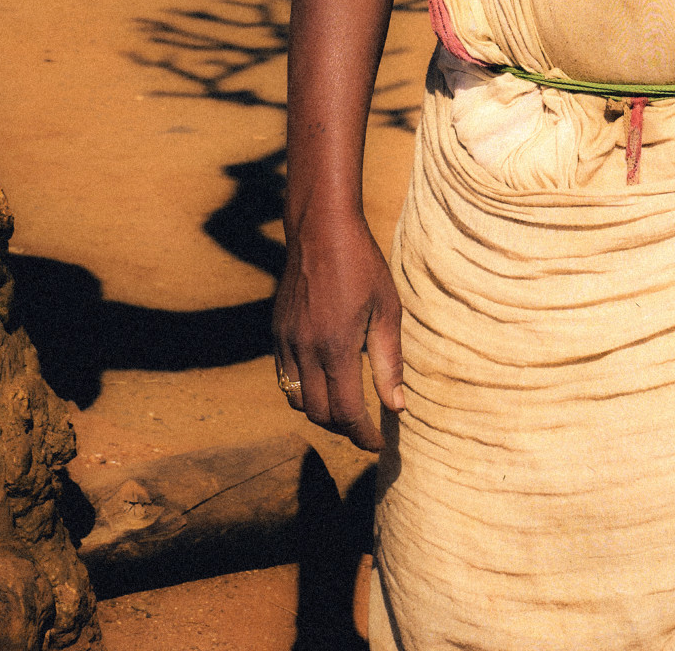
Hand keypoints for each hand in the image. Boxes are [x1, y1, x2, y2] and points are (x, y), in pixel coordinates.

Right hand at [272, 212, 404, 451]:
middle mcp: (306, 350)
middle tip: (366, 428)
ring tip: (346, 408)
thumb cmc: (362, 266)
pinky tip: (323, 383)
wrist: (320, 230)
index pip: (347, 412)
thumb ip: (390, 362)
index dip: (363, 435)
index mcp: (337, 347)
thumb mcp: (387, 310)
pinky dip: (302, 392)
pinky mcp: (277, 333)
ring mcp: (287, 342)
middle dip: (344, 429)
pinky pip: (284, 380)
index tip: (378, 444)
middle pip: (320, 414)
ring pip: (297, 402)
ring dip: (321, 413)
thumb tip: (398, 407)